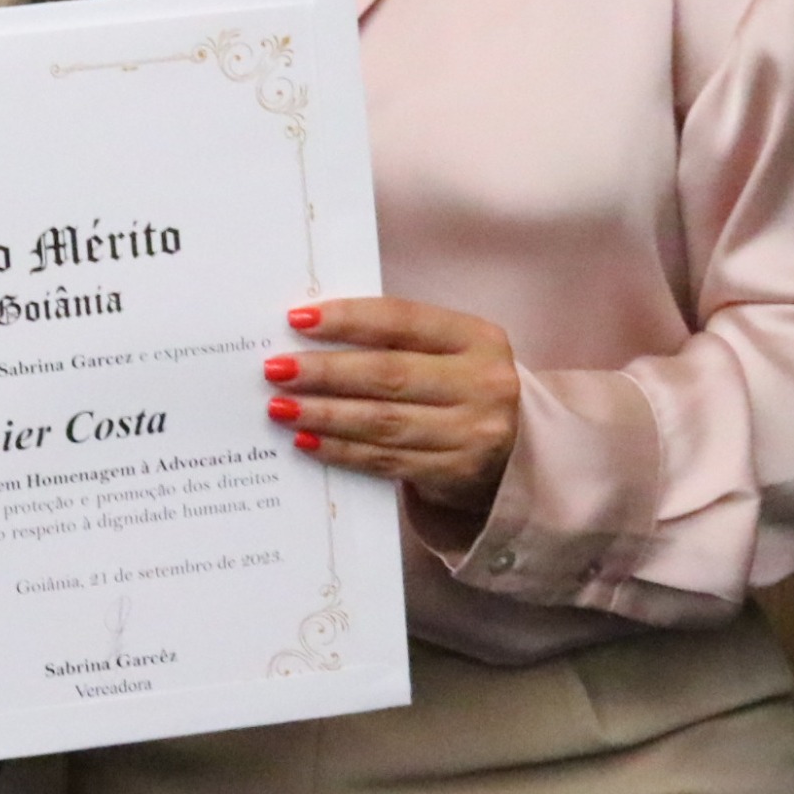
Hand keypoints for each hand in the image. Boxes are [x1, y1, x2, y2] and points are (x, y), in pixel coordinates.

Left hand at [263, 297, 519, 511]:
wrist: (517, 452)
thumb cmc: (462, 389)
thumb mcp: (449, 353)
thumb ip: (397, 341)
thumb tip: (310, 333)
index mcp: (479, 339)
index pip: (404, 320)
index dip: (348, 319)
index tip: (297, 320)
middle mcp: (483, 384)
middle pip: (389, 374)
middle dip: (325, 371)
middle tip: (276, 369)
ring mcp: (473, 433)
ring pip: (383, 422)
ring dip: (324, 414)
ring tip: (281, 407)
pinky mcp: (455, 474)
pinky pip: (385, 461)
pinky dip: (341, 450)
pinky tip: (307, 441)